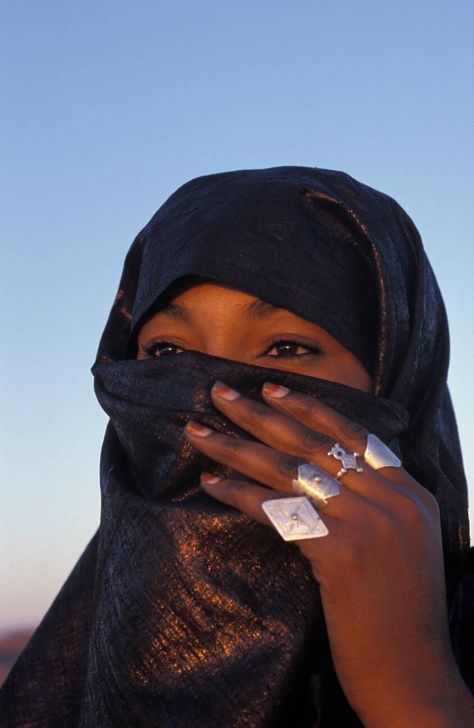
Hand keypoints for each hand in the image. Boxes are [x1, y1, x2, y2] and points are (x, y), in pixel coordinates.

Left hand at [183, 380, 473, 726]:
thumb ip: (377, 506)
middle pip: (313, 442)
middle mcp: (392, 498)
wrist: (413, 674)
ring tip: (198, 432)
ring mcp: (368, 521)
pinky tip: (211, 483)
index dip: (309, 408)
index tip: (272, 389)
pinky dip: (240, 493)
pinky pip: (278, 509)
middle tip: (220, 392)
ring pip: (288, 470)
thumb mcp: (404, 546)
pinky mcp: (341, 550)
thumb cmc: (401, 617)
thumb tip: (329, 482)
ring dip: (236, 447)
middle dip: (259, 414)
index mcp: (410, 493)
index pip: (354, 434)